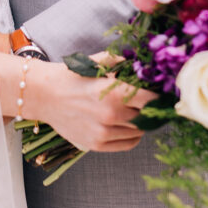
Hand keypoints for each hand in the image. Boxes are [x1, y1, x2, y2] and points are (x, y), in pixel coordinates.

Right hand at [29, 58, 154, 154]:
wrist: (44, 94)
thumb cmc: (72, 77)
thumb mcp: (97, 63)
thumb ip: (122, 63)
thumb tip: (142, 66)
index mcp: (115, 92)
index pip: (151, 99)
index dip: (160, 97)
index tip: (163, 95)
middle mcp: (112, 115)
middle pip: (147, 117)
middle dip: (151, 110)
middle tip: (151, 104)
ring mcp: (104, 132)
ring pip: (139, 132)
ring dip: (142, 123)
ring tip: (136, 113)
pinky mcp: (96, 145)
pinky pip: (127, 144)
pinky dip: (133, 136)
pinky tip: (129, 126)